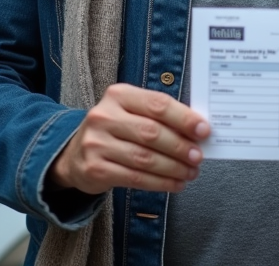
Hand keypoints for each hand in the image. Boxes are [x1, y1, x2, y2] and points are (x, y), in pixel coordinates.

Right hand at [49, 83, 209, 194]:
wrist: (75, 155)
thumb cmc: (115, 130)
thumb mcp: (131, 112)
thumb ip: (159, 116)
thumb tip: (197, 130)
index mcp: (118, 95)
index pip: (157, 104)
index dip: (184, 118)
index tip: (204, 130)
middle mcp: (104, 116)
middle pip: (152, 132)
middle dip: (180, 146)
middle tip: (199, 157)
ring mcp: (97, 143)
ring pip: (145, 158)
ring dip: (173, 168)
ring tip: (191, 172)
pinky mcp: (95, 169)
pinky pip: (135, 178)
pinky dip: (160, 183)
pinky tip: (175, 184)